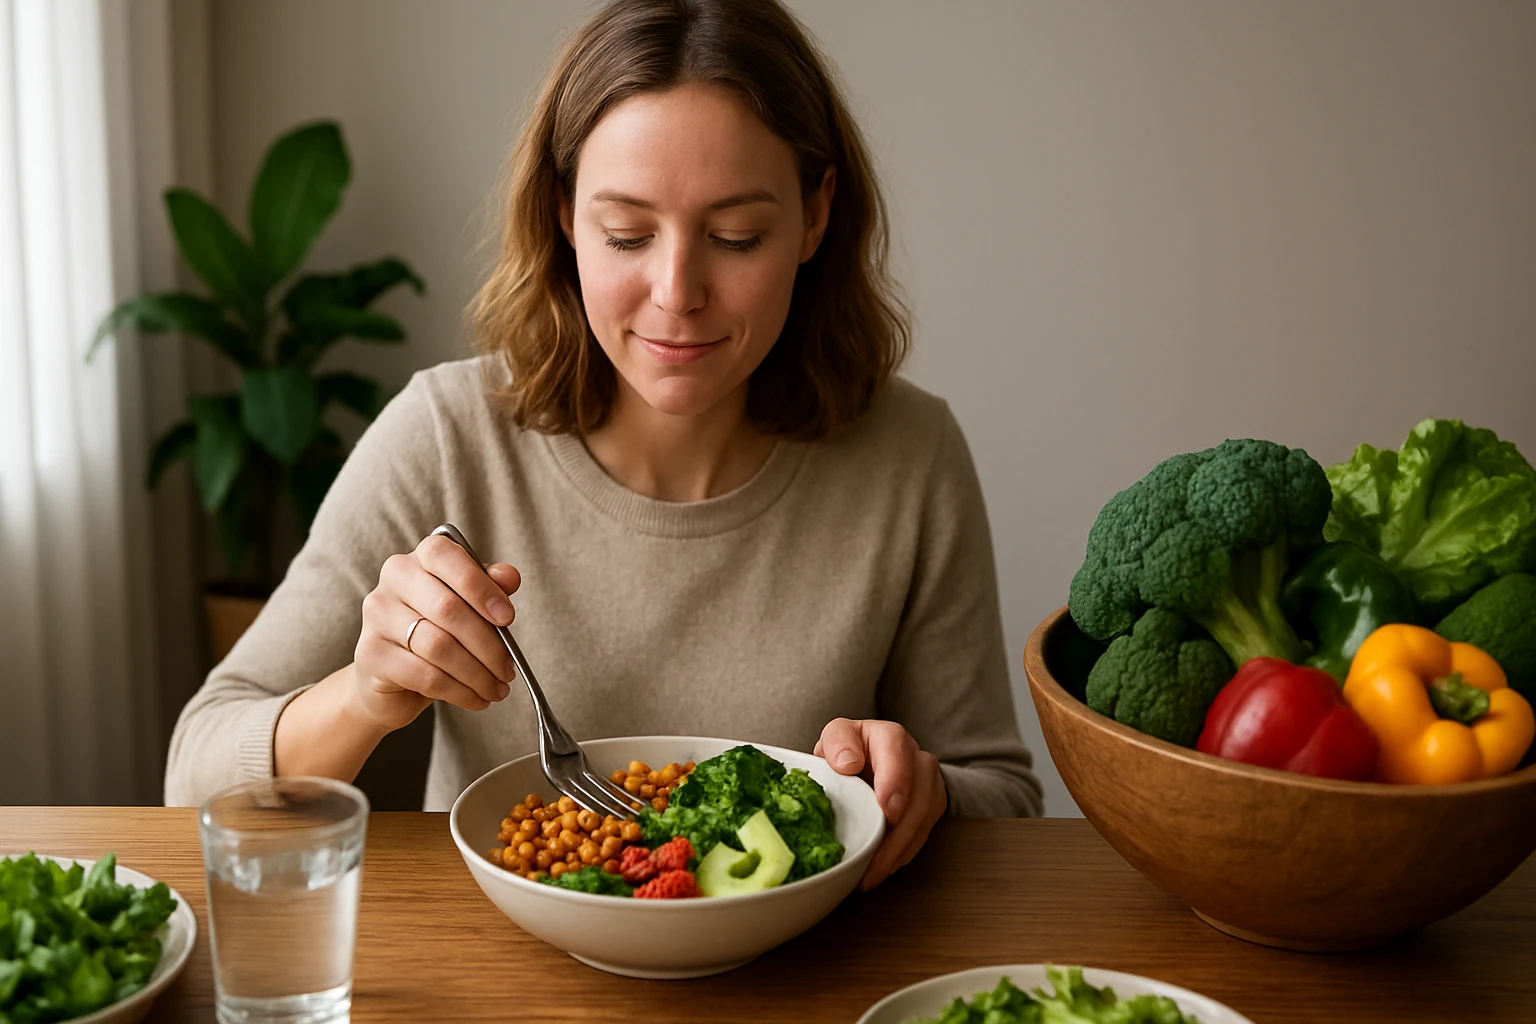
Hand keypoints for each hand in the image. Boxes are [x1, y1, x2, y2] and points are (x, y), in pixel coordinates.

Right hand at [352, 532, 522, 731]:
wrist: (388, 678)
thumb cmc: (433, 632)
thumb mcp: (465, 606)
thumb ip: (487, 586)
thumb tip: (509, 577)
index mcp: (417, 559)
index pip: (444, 556)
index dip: (480, 587)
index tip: (507, 617)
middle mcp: (393, 581)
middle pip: (448, 609)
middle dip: (488, 644)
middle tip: (508, 668)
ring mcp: (377, 617)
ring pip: (439, 646)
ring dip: (477, 674)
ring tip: (496, 688)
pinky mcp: (372, 655)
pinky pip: (425, 676)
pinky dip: (459, 691)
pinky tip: (475, 698)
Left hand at [814, 718, 946, 889]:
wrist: (872, 759)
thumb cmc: (851, 750)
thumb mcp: (836, 738)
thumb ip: (837, 743)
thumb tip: (848, 764)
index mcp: (889, 736)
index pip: (896, 749)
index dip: (895, 781)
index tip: (887, 810)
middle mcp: (916, 757)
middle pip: (919, 793)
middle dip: (900, 830)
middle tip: (877, 858)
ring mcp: (929, 783)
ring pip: (923, 819)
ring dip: (898, 850)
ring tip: (871, 873)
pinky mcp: (933, 806)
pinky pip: (922, 835)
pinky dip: (901, 855)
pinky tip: (881, 870)